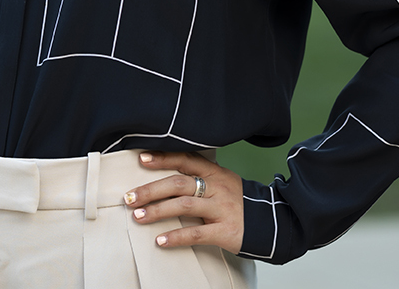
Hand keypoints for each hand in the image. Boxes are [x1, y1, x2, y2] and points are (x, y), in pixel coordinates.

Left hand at [123, 151, 243, 253]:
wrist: (270, 222)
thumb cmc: (238, 201)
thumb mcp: (222, 181)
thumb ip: (200, 176)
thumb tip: (168, 173)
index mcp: (214, 172)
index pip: (185, 160)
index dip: (163, 158)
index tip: (141, 159)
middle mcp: (216, 187)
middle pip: (179, 182)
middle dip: (151, 189)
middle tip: (129, 197)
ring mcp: (221, 208)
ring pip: (184, 205)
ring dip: (157, 211)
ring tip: (137, 217)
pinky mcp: (224, 230)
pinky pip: (196, 233)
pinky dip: (176, 237)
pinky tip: (160, 240)